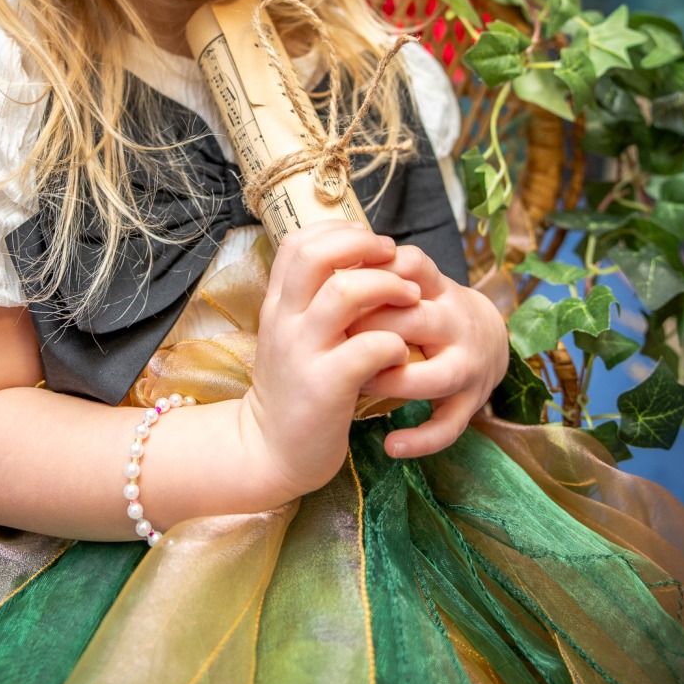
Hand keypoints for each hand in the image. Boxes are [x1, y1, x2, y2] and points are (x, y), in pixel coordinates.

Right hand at [240, 221, 422, 501]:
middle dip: (363, 246)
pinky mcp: (326, 387)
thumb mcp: (291, 336)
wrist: (271, 452)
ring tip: (412, 297)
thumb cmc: (294, 389)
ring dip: (387, 286)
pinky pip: (368, 347)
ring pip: (344, 292)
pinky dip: (392, 341)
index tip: (370, 242)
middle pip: (316, 255)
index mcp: (278, 305)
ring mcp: (303, 352)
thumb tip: (350, 262)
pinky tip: (399, 351)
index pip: (298, 242)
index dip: (339, 231)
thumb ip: (309, 302)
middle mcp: (285, 321)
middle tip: (394, 257)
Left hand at [348, 245, 508, 458]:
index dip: (366, 277)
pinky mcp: (469, 404)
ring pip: (433, 377)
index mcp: (438, 288)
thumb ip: (376, 269)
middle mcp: (456, 323)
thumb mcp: (413, 281)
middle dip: (367, 331)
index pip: (408, 268)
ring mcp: (468, 365)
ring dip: (390, 383)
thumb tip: (318, 258)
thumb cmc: (429, 308)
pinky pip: (448, 427)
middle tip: (329, 339)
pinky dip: (420, 440)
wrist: (489, 340)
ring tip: (356, 386)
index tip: (329, 287)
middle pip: (413, 320)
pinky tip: (391, 445)